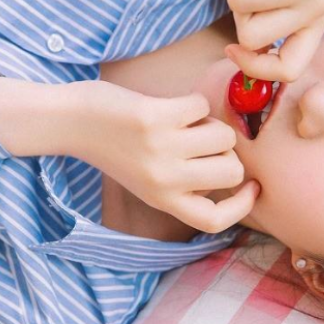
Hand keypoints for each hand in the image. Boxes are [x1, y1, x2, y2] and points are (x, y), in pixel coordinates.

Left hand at [70, 81, 259, 233]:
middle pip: (232, 171)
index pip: (213, 221)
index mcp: (163, 200)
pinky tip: (171, 106)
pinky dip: (193, 102)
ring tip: (185, 121)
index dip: (242, 208)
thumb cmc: (115, 146)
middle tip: (205, 140)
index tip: (253, 188)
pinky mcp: (155, 119)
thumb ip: (183, 182)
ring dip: (211, 122)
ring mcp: (160, 150)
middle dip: (228, 151)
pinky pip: (202, 106)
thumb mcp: (147, 180)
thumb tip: (235, 167)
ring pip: (224, 136)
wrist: (71, 122)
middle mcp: (164, 182)